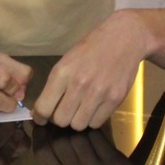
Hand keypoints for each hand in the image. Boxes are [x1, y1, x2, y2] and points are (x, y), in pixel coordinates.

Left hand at [36, 12, 150, 130]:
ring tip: (82, 108)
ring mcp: (98, 93)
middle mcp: (79, 84)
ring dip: (78, 119)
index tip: (43, 117)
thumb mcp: (66, 61)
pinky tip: (95, 106)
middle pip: (61, 120)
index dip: (40, 116)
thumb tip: (41, 112)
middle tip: (66, 109)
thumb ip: (55, 86)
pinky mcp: (115, 99)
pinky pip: (96, 123)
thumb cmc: (91, 49)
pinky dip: (93, 118)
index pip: (43, 108)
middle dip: (61, 117)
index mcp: (62, 73)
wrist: (123, 38)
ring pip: (78, 125)